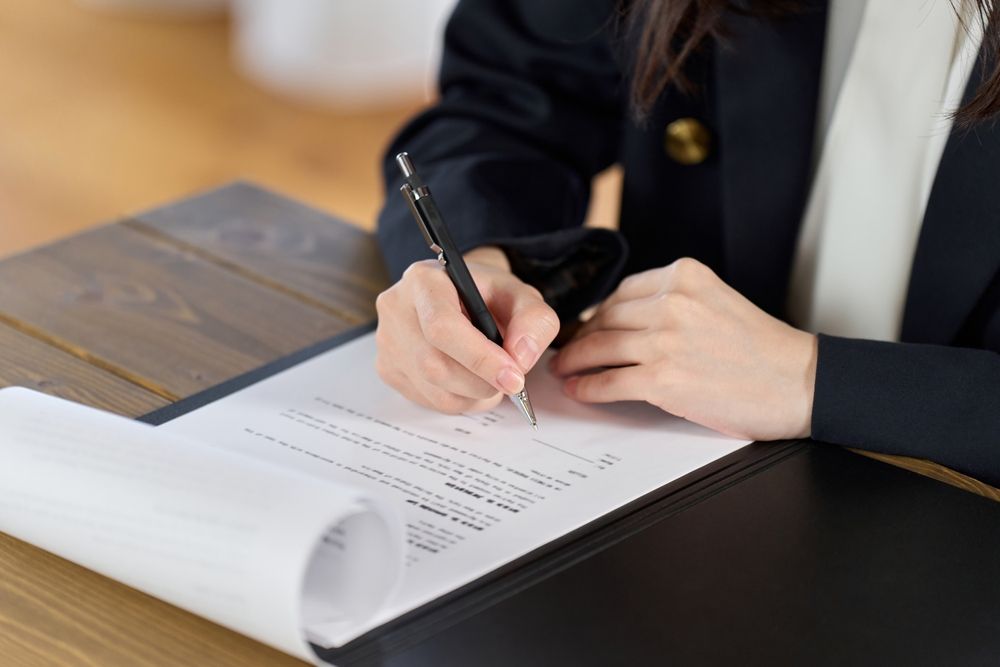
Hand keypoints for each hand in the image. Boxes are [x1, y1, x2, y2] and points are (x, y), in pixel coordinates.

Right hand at [375, 246, 559, 413]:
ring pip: (433, 390)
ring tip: (492, 379)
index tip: (514, 378)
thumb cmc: (488, 295)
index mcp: (424, 280)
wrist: (460, 296)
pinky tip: (470, 381)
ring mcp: (387, 342)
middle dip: (482, 382)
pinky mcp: (388, 369)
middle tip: (511, 382)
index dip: (480, 358)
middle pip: (435, 365)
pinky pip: (428, 401)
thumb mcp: (521, 296)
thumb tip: (520, 358)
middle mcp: (396, 309)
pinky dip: (460, 401)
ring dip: (474, 396)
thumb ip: (534, 320)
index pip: (442, 327)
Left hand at [550, 258, 816, 440]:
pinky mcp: (663, 379)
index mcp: (685, 276)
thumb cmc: (763, 349)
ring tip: (564, 369)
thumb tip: (623, 321)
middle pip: (606, 317)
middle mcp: (672, 302)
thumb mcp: (716, 301)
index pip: (623, 292)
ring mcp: (665, 341)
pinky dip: (588, 387)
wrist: (800, 383)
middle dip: (582, 337)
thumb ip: (674, 303)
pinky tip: (579, 390)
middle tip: (567, 349)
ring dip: (575, 361)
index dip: (599, 313)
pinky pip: (608, 382)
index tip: (587, 326)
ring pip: (600, 347)